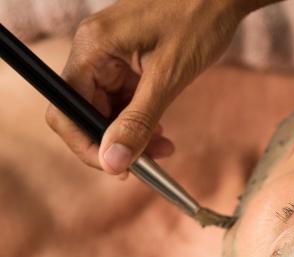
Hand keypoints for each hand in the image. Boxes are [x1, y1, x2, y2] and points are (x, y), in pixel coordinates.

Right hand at [45, 0, 268, 174]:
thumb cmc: (198, 22)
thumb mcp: (168, 77)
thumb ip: (138, 121)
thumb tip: (113, 161)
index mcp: (93, 48)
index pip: (67, 110)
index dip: (87, 145)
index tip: (118, 168)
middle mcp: (93, 50)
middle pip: (85, 112)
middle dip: (115, 142)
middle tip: (149, 162)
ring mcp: (109, 54)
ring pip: (106, 108)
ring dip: (130, 133)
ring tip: (163, 147)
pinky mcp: (126, 58)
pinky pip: (122, 97)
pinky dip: (139, 117)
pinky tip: (160, 128)